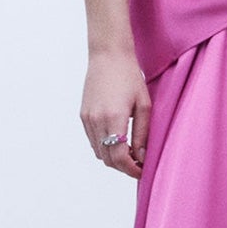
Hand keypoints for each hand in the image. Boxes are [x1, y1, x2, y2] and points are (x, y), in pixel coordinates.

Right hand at [81, 51, 150, 180]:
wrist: (107, 56)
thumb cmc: (129, 77)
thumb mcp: (144, 105)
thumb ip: (143, 133)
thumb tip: (142, 156)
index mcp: (114, 118)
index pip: (119, 157)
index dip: (131, 169)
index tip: (142, 171)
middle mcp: (97, 121)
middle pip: (108, 159)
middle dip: (124, 167)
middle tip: (139, 165)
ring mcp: (87, 119)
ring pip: (99, 152)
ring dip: (114, 158)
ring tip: (130, 153)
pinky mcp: (83, 116)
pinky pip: (93, 141)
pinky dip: (105, 147)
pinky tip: (118, 141)